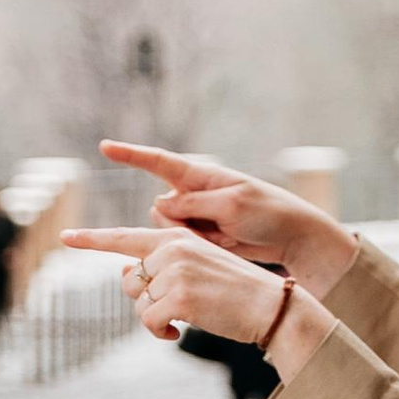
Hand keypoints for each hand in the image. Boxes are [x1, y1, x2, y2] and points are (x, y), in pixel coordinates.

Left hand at [60, 220, 335, 382]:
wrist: (270, 306)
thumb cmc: (234, 291)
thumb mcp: (197, 267)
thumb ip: (162, 265)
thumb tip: (124, 275)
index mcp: (176, 237)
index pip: (125, 237)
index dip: (92, 240)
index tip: (66, 238)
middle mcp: (172, 248)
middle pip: (131, 281)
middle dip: (145, 301)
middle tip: (173, 311)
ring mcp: (175, 271)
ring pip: (139, 304)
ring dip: (155, 320)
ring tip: (182, 321)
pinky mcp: (178, 296)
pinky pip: (148, 322)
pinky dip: (159, 334)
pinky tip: (177, 334)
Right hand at [90, 141, 358, 302]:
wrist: (294, 237)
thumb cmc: (269, 213)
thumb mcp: (233, 205)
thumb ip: (193, 204)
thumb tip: (159, 204)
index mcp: (202, 177)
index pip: (158, 162)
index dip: (130, 155)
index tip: (104, 146)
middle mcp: (194, 195)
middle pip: (161, 211)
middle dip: (175, 226)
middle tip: (216, 229)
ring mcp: (197, 218)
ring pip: (168, 233)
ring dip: (188, 242)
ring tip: (225, 240)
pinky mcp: (203, 239)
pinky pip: (181, 247)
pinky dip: (195, 252)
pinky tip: (223, 249)